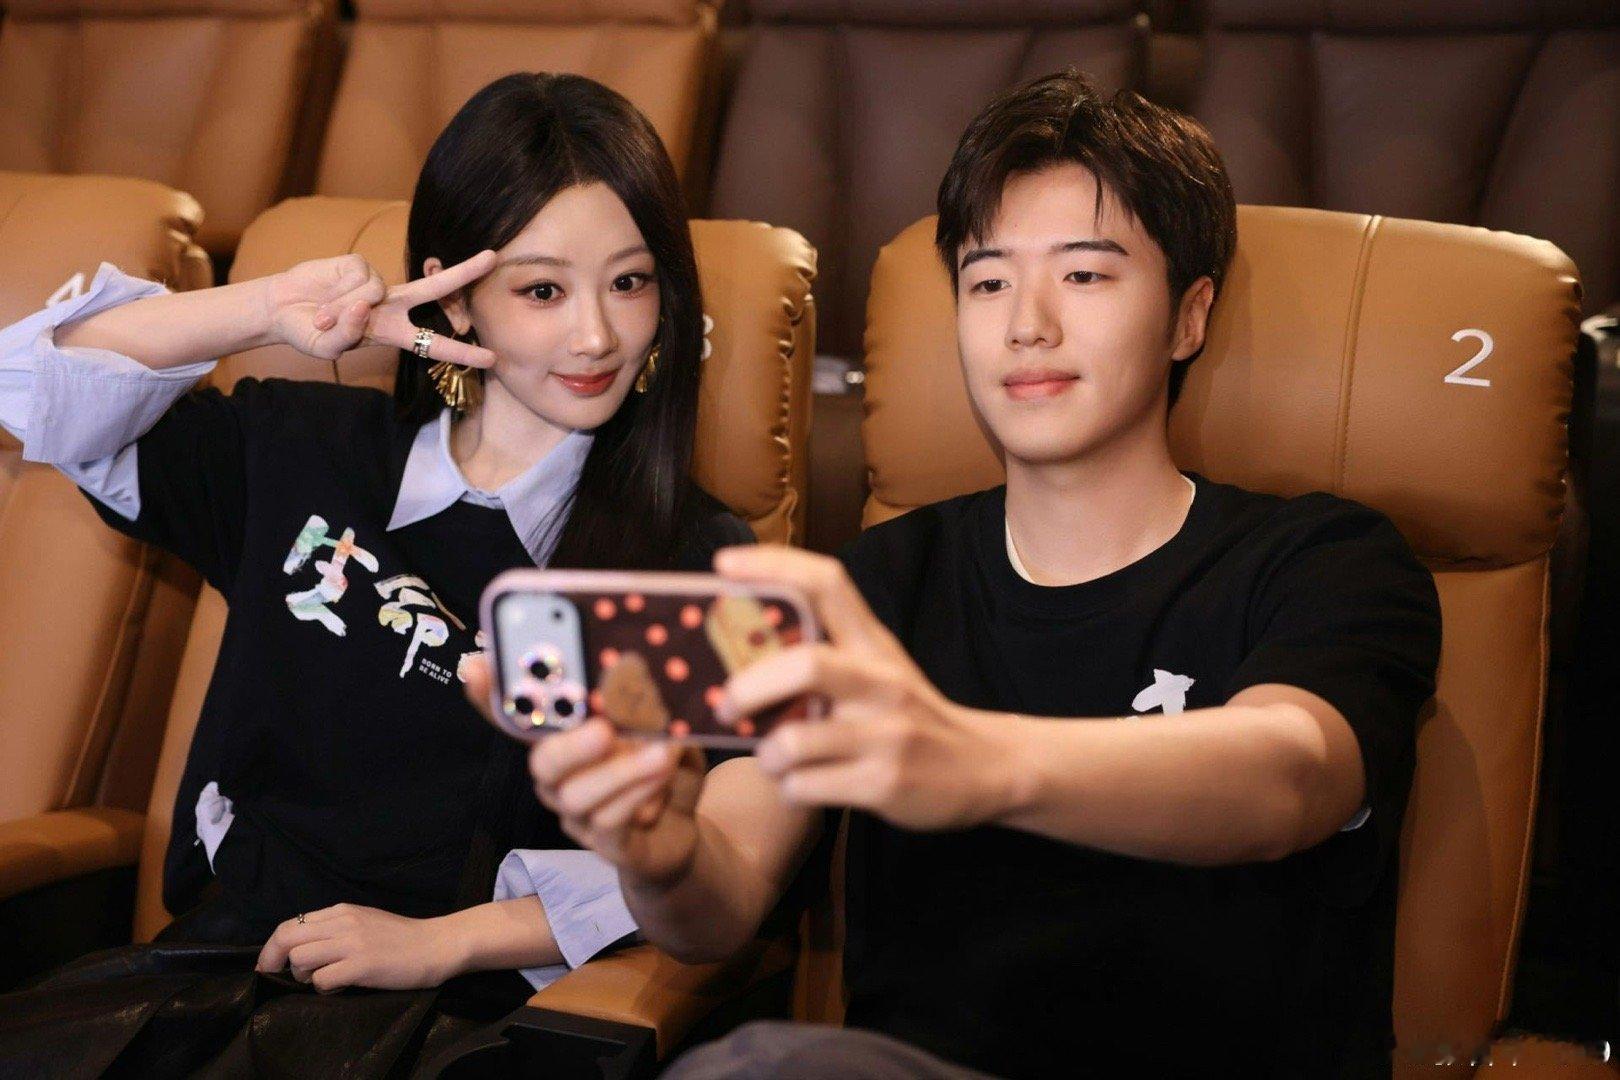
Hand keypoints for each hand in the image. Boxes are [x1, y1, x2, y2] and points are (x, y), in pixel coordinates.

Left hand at [255, 904, 462, 991]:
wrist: (436, 945)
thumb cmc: (400, 938)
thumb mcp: (363, 921)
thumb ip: (334, 929)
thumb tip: (300, 948)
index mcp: (341, 911)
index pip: (289, 925)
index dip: (271, 948)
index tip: (269, 965)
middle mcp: (343, 923)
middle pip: (286, 940)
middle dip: (274, 962)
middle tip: (280, 977)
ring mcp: (352, 944)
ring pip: (300, 960)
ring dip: (304, 976)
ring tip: (323, 980)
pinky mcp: (361, 965)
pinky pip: (321, 980)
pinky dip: (324, 988)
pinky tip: (340, 986)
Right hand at [260, 250, 497, 365]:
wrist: (281, 308)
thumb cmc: (309, 333)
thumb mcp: (328, 347)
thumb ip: (348, 334)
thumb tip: (366, 304)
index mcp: (394, 333)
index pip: (434, 344)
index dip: (461, 351)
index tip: (491, 356)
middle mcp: (393, 306)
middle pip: (436, 288)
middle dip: (465, 272)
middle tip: (494, 258)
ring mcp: (378, 284)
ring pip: (377, 292)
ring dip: (344, 308)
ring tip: (325, 316)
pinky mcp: (359, 264)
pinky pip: (359, 279)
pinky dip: (338, 292)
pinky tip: (326, 295)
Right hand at [460, 655, 706, 888]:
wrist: (684, 832)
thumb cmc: (664, 767)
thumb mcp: (665, 729)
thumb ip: (649, 707)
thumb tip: (643, 684)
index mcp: (564, 739)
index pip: (519, 715)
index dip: (492, 695)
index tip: (474, 666)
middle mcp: (559, 779)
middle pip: (542, 763)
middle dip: (569, 745)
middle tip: (604, 729)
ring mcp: (578, 815)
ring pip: (578, 796)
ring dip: (621, 772)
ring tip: (661, 753)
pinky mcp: (606, 845)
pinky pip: (610, 822)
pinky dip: (639, 797)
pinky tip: (664, 780)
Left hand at [715, 546, 1021, 830]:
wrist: (986, 768)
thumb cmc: (910, 715)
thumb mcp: (879, 669)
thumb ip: (826, 651)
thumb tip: (740, 646)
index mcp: (874, 643)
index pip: (826, 582)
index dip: (772, 565)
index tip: (722, 565)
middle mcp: (881, 681)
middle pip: (805, 663)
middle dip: (748, 687)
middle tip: (723, 705)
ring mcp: (885, 734)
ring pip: (793, 741)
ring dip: (767, 756)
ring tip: (774, 759)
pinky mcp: (884, 783)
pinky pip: (805, 787)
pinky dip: (789, 789)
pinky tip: (803, 785)